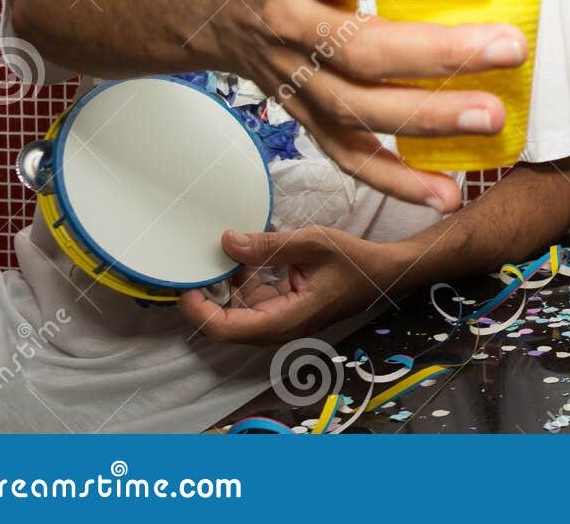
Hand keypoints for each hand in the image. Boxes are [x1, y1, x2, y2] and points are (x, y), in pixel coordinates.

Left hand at [177, 226, 402, 347]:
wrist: (383, 272)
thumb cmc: (354, 260)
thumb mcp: (312, 244)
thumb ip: (269, 246)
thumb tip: (227, 242)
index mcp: (284, 320)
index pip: (225, 329)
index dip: (198, 311)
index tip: (186, 285)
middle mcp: (279, 328)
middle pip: (226, 324)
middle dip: (208, 296)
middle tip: (197, 264)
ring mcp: (281, 321)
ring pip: (238, 313)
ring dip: (226, 287)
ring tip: (221, 256)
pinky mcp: (284, 311)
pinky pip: (252, 303)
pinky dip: (243, 282)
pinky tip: (245, 259)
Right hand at [206, 0, 530, 210]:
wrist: (218, 6)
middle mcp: (287, 24)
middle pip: (362, 49)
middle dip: (441, 53)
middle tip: (510, 47)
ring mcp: (294, 80)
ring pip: (358, 109)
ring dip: (430, 117)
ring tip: (492, 116)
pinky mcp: (304, 119)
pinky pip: (348, 157)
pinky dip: (398, 181)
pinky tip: (446, 191)